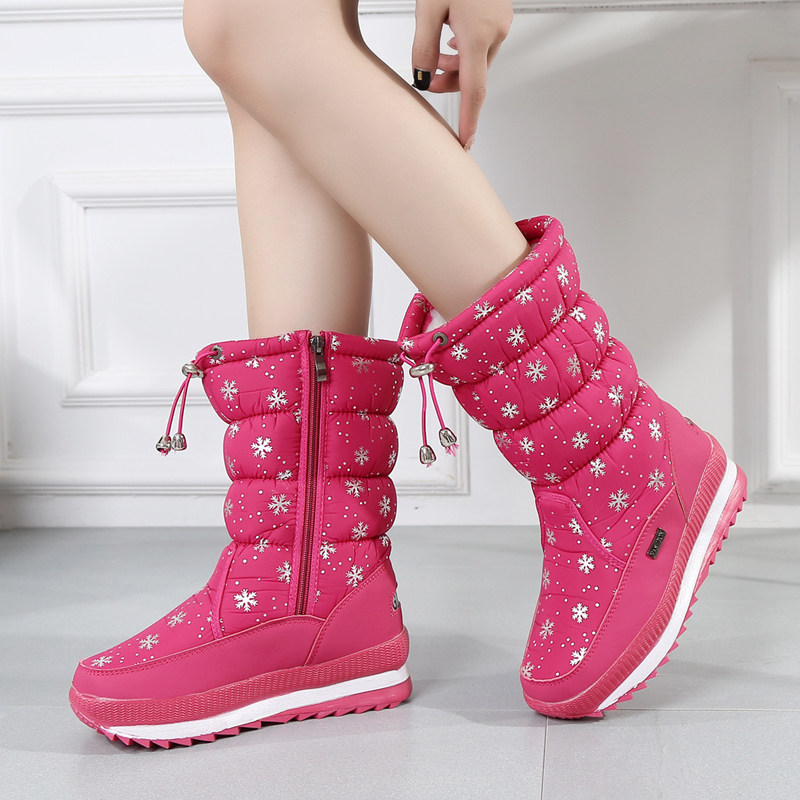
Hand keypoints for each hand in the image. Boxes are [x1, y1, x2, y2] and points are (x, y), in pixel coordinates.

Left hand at [412, 0, 513, 149]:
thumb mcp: (427, 8)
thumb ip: (422, 48)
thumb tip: (421, 79)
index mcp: (478, 36)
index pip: (474, 91)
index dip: (469, 120)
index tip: (466, 142)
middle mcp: (495, 32)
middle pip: (474, 76)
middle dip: (450, 85)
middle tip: (424, 79)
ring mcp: (501, 22)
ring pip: (477, 61)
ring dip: (455, 67)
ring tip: (435, 55)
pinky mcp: (500, 14)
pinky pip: (482, 44)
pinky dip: (464, 50)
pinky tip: (451, 38)